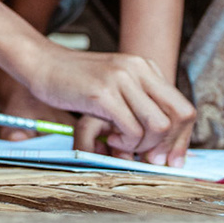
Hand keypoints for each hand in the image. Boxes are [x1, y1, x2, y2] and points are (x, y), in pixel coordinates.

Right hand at [20, 46, 192, 165]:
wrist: (40, 63)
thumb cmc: (75, 81)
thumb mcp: (114, 85)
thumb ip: (138, 103)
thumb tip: (164, 142)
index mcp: (145, 67)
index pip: (184, 108)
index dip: (182, 139)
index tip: (172, 159)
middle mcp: (138, 69)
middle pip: (179, 117)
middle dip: (169, 146)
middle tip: (150, 159)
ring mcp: (121, 79)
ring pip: (159, 126)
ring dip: (144, 145)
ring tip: (123, 145)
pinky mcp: (103, 93)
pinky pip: (132, 130)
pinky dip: (125, 143)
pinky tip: (109, 140)